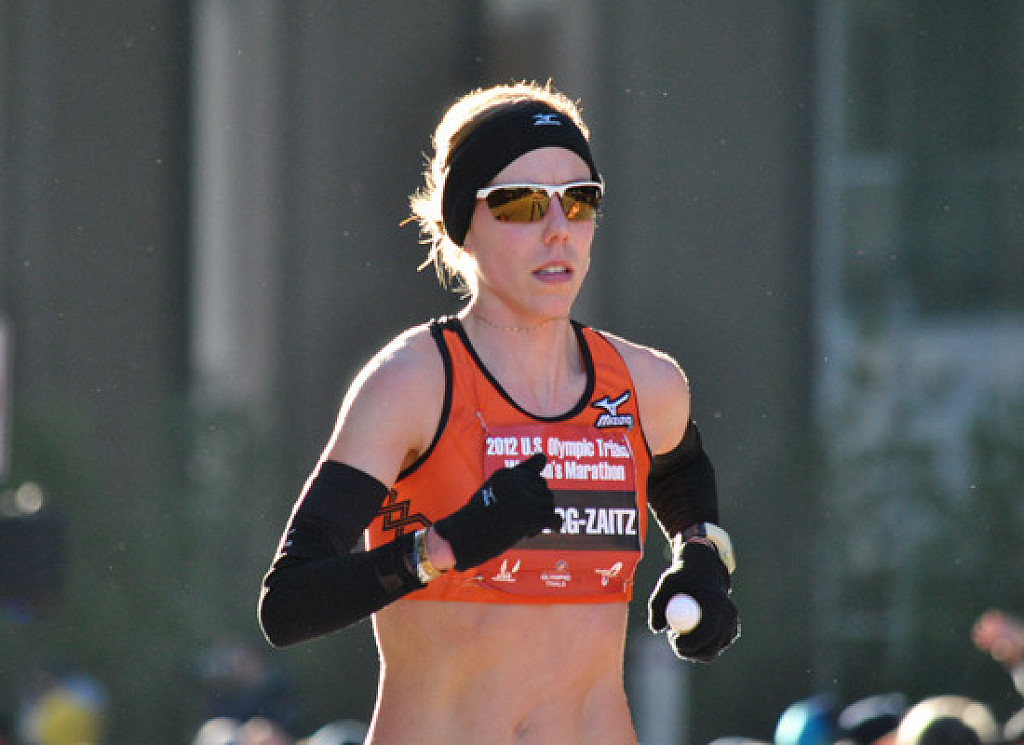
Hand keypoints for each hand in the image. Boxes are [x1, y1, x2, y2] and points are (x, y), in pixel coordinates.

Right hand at [433, 453, 561, 570]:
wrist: (464, 536)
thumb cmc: (476, 517)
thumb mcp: (492, 491)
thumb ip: (515, 480)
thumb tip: (543, 459)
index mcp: (507, 474)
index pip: (536, 469)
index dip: (536, 485)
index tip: (533, 493)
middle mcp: (517, 482)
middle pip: (544, 489)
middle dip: (539, 503)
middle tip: (525, 519)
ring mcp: (525, 499)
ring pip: (549, 504)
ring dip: (542, 516)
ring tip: (526, 528)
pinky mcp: (531, 516)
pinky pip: (553, 518)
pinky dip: (555, 524)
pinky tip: (552, 529)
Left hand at [649, 541, 738, 661]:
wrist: (703, 573)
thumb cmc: (682, 579)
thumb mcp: (665, 584)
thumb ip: (657, 605)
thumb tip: (656, 629)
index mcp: (715, 601)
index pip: (706, 630)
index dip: (688, 641)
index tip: (671, 638)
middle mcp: (728, 616)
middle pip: (710, 649)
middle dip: (687, 651)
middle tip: (671, 640)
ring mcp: (732, 626)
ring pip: (710, 653)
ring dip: (691, 649)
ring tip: (681, 626)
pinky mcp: (731, 634)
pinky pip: (712, 650)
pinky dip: (699, 646)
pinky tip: (695, 627)